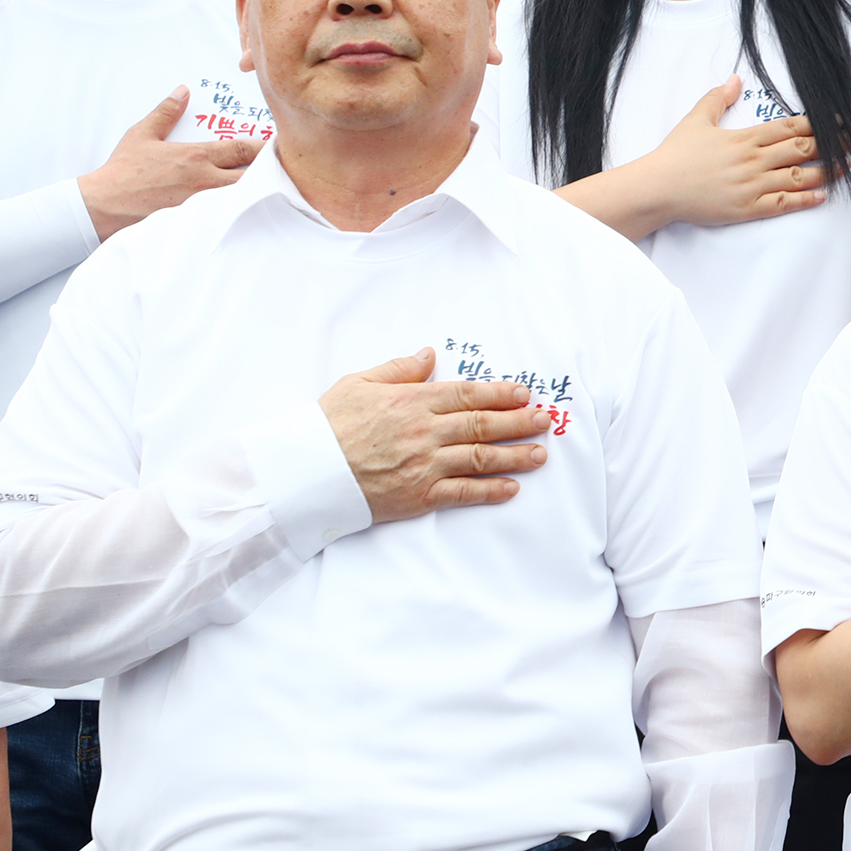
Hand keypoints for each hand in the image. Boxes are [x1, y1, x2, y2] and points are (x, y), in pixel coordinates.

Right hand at [77, 87, 262, 240]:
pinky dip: (242, 215)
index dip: (264, 147)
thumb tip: (182, 91)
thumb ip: (166, 112)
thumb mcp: (142, 134)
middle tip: (285, 171)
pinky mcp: (197, 223)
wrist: (104, 206)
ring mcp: (204, 205)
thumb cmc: (123, 172)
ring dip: (259, 195)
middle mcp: (206, 181)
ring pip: (244, 199)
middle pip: (253, 176)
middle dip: (270, 173)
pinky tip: (253, 216)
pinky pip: (227, 218)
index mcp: (196, 156)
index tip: (278, 145)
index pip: (242, 149)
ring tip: (276, 193)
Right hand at [318, 348, 552, 522]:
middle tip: (544, 420)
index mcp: (412, 401)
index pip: (467, 394)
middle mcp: (425, 431)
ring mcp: (424, 465)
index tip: (524, 393)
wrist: (305, 470)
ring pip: (480, 457)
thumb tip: (429, 354)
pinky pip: (462, 492)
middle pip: (483, 424)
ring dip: (514, 455)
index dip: (501, 393)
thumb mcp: (359, 383)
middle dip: (519, 421)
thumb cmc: (328, 425)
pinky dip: (490, 490)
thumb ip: (398, 369)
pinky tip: (511, 488)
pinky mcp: (418, 495)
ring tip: (539, 454)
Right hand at [630, 75, 830, 226]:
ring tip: (844, 167)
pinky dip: (805, 199)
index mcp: (745, 137)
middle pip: (801, 150)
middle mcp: (753, 160)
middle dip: (830, 145)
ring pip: (798, 176)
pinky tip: (822, 196)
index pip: (789, 127)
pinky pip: (783, 203)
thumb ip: (717, 98)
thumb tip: (734, 79)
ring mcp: (752, 185)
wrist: (660, 188)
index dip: (816, 124)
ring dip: (824, 172)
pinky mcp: (747, 208)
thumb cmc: (676, 154)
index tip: (836, 122)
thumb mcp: (696, 119)